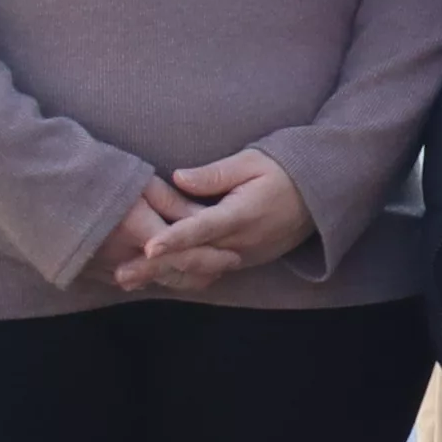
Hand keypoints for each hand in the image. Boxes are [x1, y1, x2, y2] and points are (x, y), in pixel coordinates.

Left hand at [118, 153, 311, 294]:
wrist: (320, 197)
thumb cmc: (283, 171)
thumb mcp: (252, 161)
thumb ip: (215, 174)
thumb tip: (177, 178)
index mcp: (244, 214)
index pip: (204, 228)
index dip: (176, 239)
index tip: (149, 248)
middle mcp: (243, 241)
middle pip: (194, 257)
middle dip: (157, 267)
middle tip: (121, 274)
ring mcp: (244, 255)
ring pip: (200, 270)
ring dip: (164, 276)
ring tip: (128, 279)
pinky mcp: (243, 260)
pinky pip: (210, 271)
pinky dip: (183, 276)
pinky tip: (155, 278)